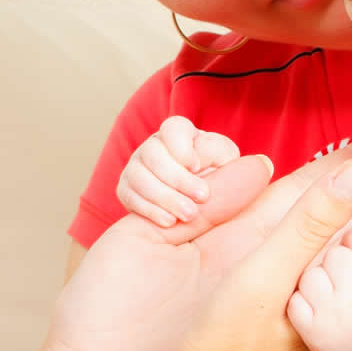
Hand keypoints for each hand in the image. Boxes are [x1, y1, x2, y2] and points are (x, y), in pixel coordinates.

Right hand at [117, 117, 241, 227]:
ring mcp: (136, 167)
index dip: (182, 147)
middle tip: (202, 198)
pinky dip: (150, 210)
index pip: (173, 128)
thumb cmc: (216, 176)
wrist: (199, 203)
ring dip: (165, 197)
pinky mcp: (126, 189)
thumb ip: (215, 152)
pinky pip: (130, 196)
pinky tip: (170, 222)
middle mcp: (153, 146)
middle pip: (153, 154)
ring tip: (189, 214)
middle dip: (178, 178)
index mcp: (178, 133)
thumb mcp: (224, 160)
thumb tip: (200, 159)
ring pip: (139, 176)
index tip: (197, 167)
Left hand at [287, 232, 351, 350]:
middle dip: (339, 265)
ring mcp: (334, 315)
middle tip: (345, 283)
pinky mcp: (312, 334)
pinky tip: (316, 315)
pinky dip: (302, 307)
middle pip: (336, 256)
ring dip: (318, 284)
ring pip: (312, 276)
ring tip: (330, 299)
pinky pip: (296, 302)